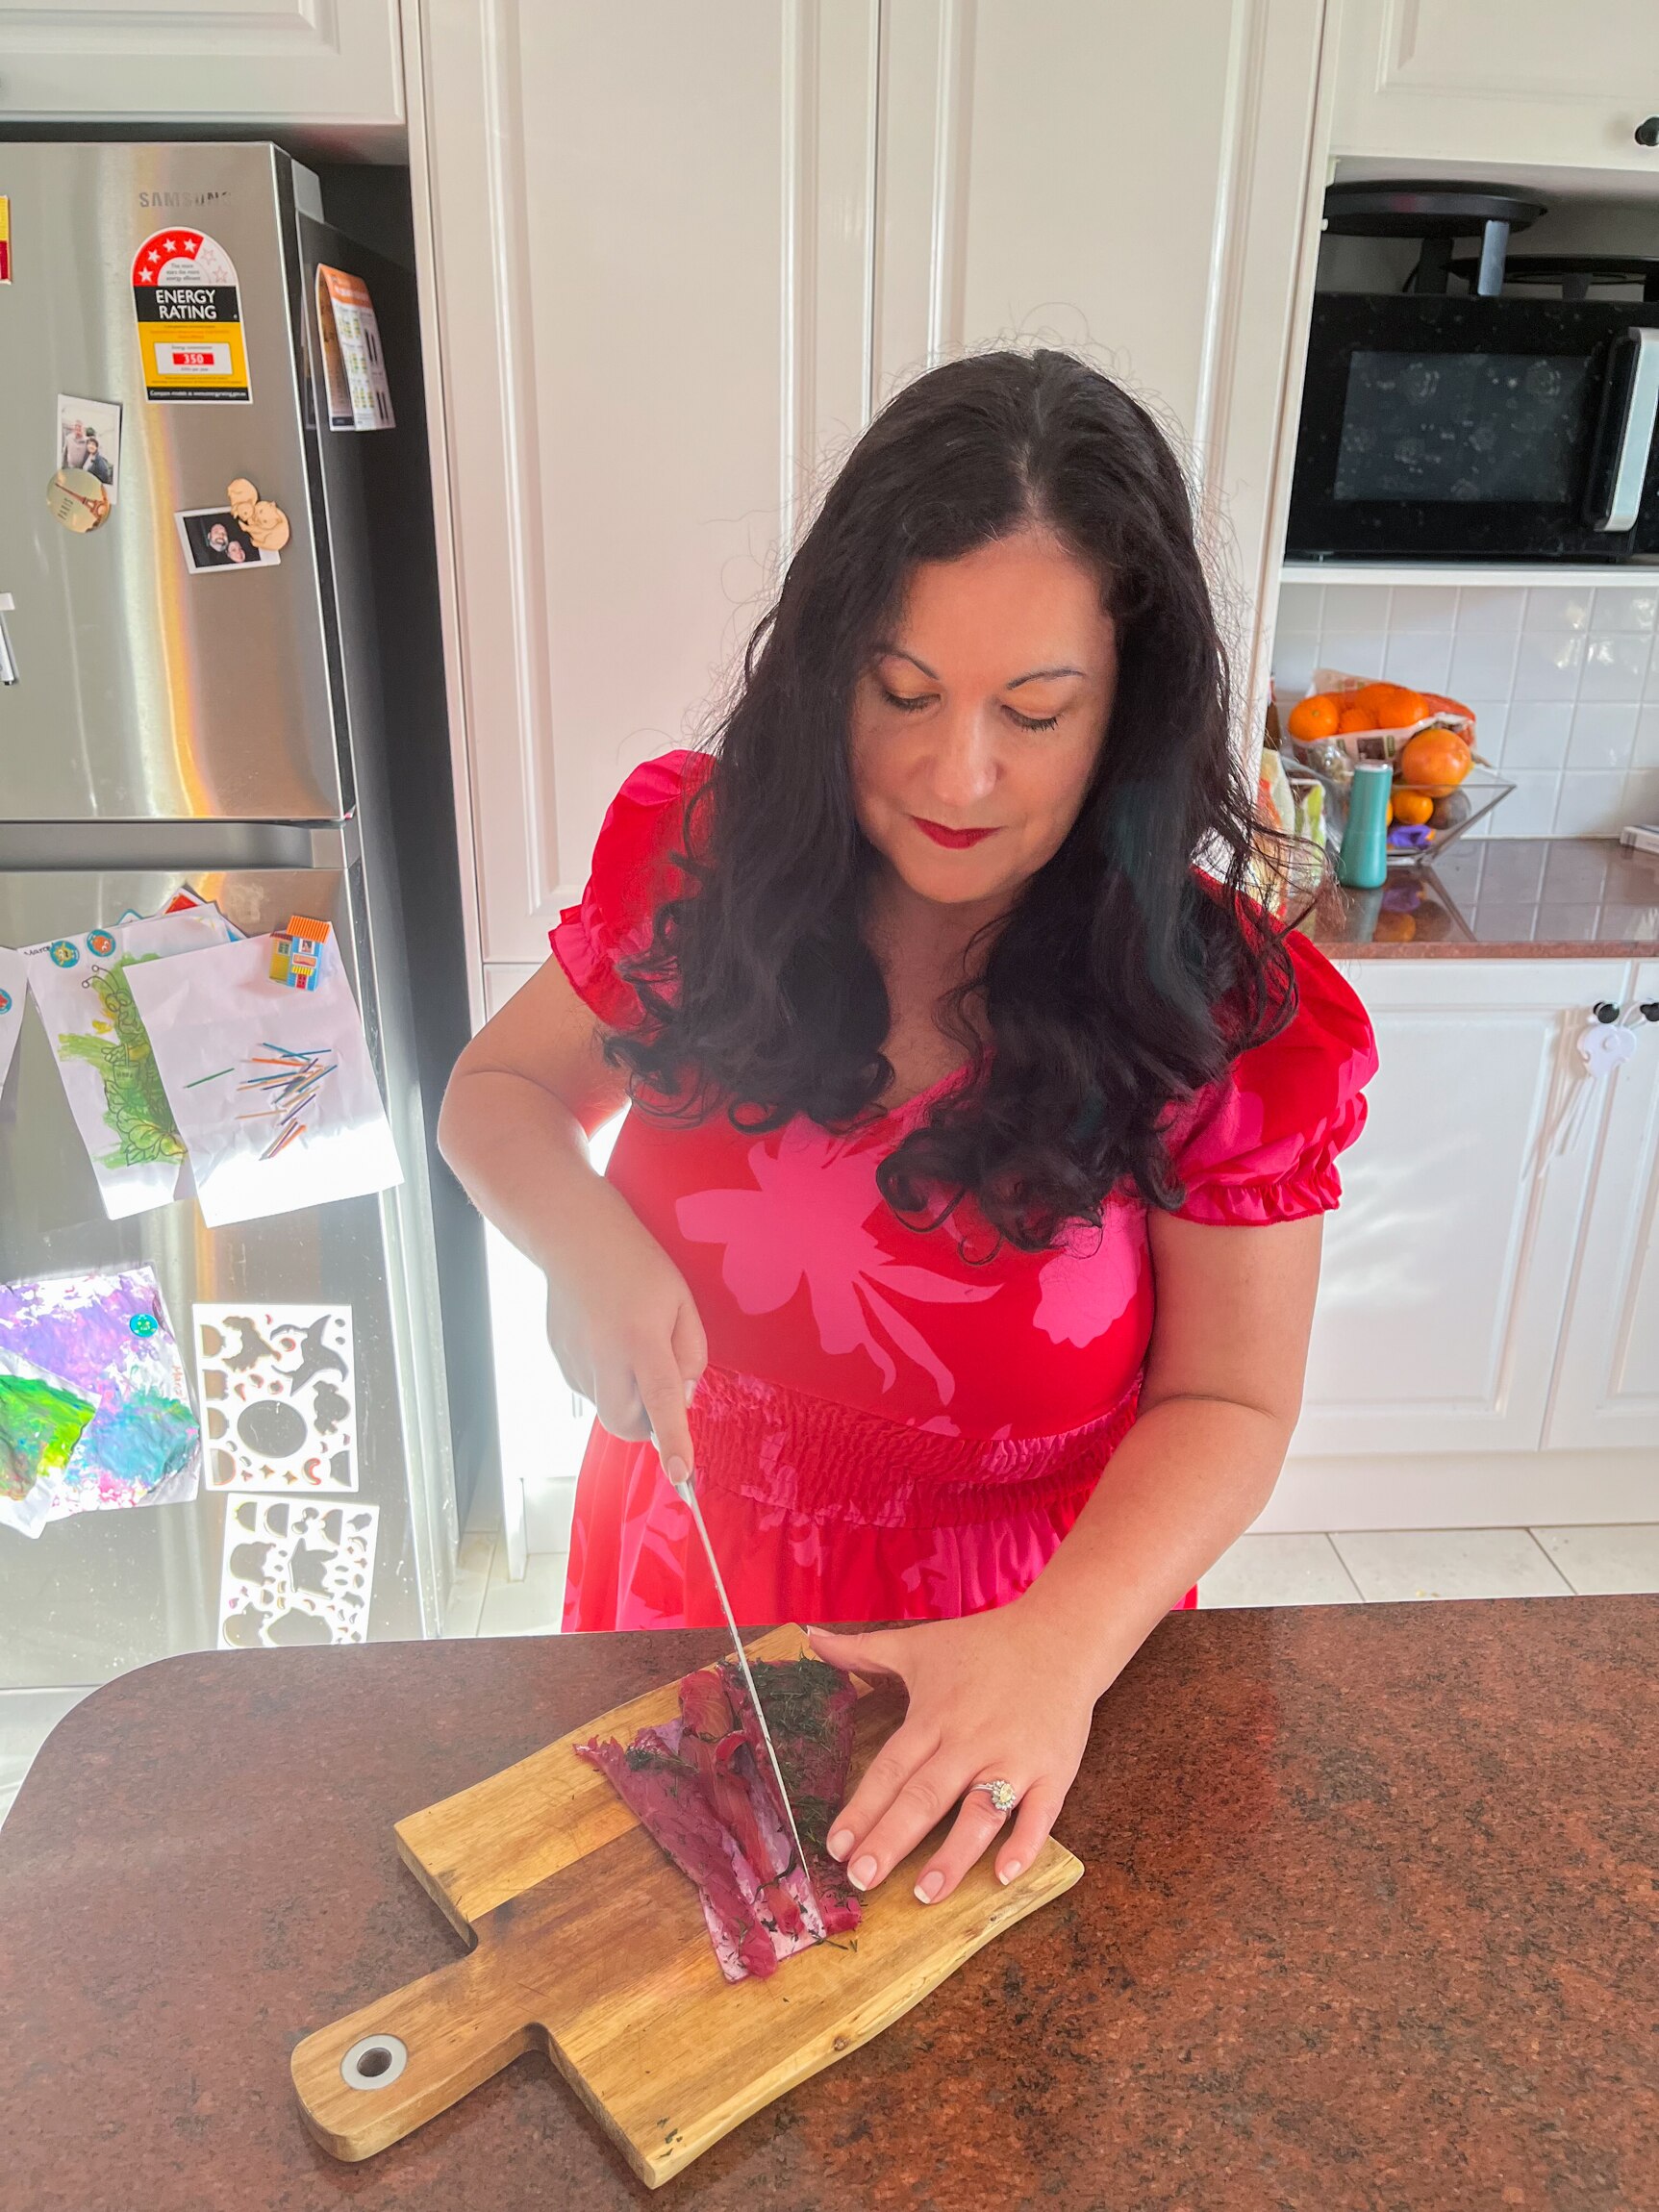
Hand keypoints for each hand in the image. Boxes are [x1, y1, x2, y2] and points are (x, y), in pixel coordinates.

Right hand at [542, 1181, 706, 1478]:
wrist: (575, 1237)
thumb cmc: (638, 1264)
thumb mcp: (682, 1301)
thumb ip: (690, 1353)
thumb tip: (681, 1397)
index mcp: (642, 1340)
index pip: (661, 1402)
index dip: (673, 1441)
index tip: (681, 1474)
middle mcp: (605, 1357)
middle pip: (626, 1424)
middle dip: (648, 1425)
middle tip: (660, 1387)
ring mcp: (576, 1360)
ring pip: (607, 1408)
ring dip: (627, 1398)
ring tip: (631, 1347)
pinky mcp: (560, 1358)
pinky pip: (590, 1388)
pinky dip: (607, 1380)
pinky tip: (608, 1340)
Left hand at [807, 1603, 1098, 1904]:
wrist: (1062, 1635)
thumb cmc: (984, 1644)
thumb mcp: (918, 1644)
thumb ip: (862, 1651)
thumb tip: (809, 1639)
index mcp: (934, 1717)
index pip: (891, 1769)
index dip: (863, 1808)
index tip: (836, 1846)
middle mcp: (971, 1741)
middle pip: (926, 1795)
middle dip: (892, 1839)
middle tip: (863, 1879)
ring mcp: (1014, 1759)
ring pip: (980, 1812)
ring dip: (953, 1854)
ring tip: (925, 1893)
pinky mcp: (1053, 1771)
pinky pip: (1040, 1814)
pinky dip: (1025, 1845)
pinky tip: (1004, 1876)